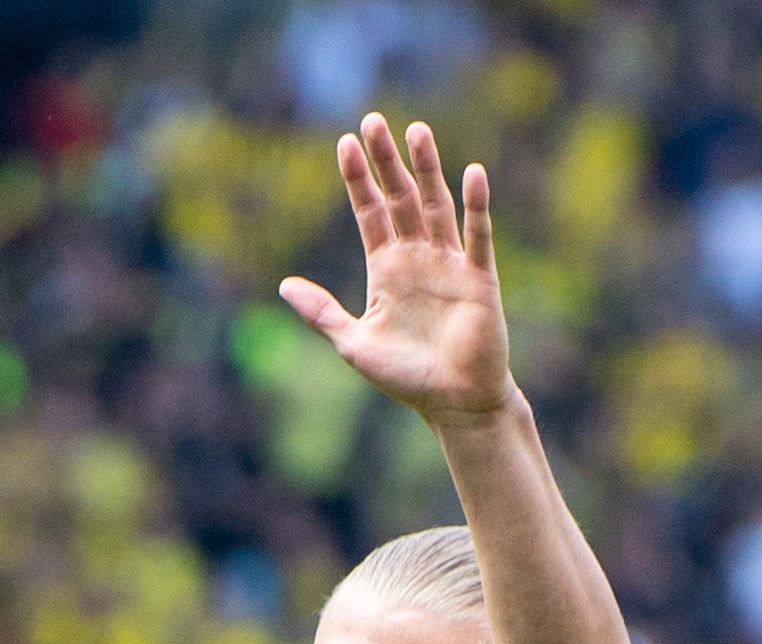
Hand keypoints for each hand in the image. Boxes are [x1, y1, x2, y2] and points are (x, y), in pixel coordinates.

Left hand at [278, 115, 512, 430]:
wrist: (453, 404)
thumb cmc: (406, 377)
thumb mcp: (353, 344)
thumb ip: (321, 313)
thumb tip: (283, 286)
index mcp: (386, 268)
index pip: (369, 212)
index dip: (357, 180)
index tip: (344, 144)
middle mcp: (417, 257)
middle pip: (399, 198)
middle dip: (386, 161)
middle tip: (373, 121)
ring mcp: (448, 264)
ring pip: (435, 206)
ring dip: (426, 169)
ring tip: (415, 130)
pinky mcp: (478, 278)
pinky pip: (478, 236)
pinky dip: (476, 207)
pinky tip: (472, 174)